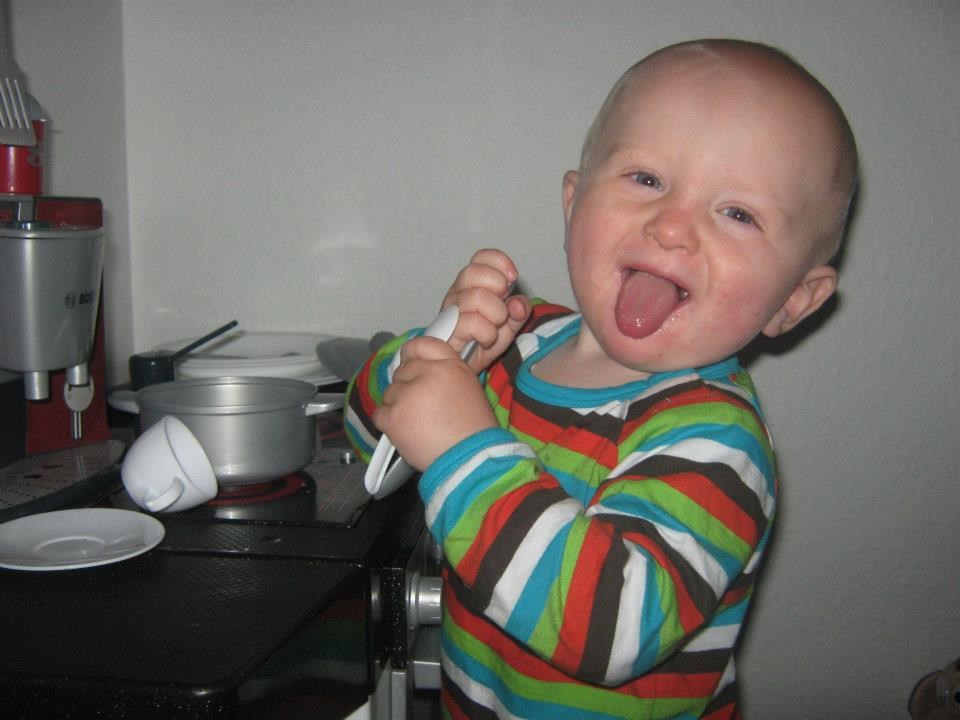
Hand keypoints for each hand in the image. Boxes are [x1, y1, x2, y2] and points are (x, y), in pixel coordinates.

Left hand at [372, 336, 497, 470]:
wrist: (469, 459)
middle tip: (421, 407)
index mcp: (450, 366)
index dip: (413, 354)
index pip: (422, 345)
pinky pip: (380, 413)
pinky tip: (405, 431)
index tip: (411, 363)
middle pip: (403, 370)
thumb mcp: (469, 388)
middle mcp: (428, 374)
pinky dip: (389, 422)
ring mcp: (408, 395)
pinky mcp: (394, 416)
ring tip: (417, 423)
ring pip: (391, 392)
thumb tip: (422, 369)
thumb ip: (445, 372)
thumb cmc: (474, 430)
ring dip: (399, 406)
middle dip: (408, 386)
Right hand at [441, 249, 531, 372]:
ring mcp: (449, 311)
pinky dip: (487, 332)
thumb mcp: (509, 324)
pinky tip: (486, 339)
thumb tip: (518, 303)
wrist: (464, 367)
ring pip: (476, 297)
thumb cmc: (482, 340)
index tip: (512, 279)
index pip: (481, 257)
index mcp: (472, 283)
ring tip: (495, 326)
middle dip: (497, 287)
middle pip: (473, 271)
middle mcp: (457, 292)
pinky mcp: (447, 331)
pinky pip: (471, 322)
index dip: (500, 263)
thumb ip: (519, 311)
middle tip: (502, 306)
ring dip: (496, 314)